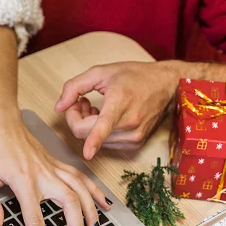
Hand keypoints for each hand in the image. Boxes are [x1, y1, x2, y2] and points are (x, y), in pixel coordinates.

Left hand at [0, 111, 111, 225]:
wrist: (0, 118)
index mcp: (23, 180)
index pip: (35, 218)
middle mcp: (43, 173)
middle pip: (69, 203)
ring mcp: (52, 167)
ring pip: (80, 189)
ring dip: (91, 211)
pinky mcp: (56, 162)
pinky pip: (80, 176)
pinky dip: (94, 190)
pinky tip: (103, 202)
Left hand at [55, 61, 181, 159]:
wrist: (166, 86)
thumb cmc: (134, 76)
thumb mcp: (101, 72)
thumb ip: (74, 87)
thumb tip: (59, 107)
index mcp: (120, 103)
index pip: (104, 126)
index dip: (94, 141)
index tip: (87, 153)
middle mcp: (129, 124)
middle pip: (87, 134)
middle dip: (76, 118)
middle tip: (81, 102)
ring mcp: (134, 137)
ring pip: (95, 141)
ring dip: (87, 126)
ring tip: (95, 108)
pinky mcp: (135, 144)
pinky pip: (106, 144)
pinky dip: (99, 133)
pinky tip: (105, 118)